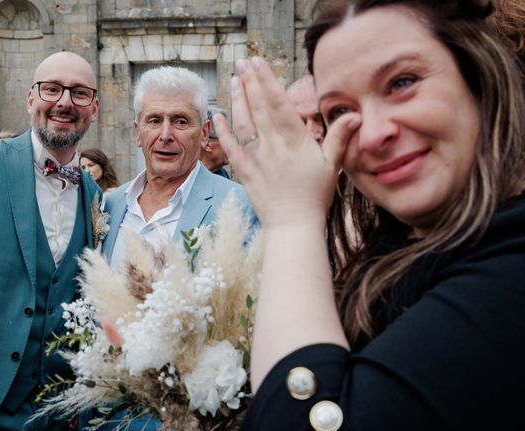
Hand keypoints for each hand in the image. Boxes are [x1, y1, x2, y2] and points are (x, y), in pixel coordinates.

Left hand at [215, 56, 359, 228]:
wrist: (293, 225)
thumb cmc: (315, 197)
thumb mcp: (332, 166)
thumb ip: (340, 138)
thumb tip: (355, 114)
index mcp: (294, 141)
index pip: (278, 104)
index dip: (267, 81)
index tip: (259, 63)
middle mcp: (272, 146)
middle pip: (258, 108)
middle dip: (250, 82)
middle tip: (243, 62)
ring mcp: (256, 158)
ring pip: (243, 123)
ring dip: (237, 100)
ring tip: (234, 80)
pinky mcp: (244, 172)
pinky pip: (231, 148)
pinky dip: (222, 131)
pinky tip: (218, 115)